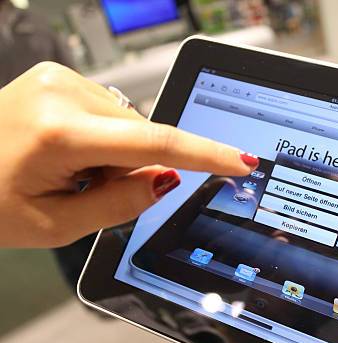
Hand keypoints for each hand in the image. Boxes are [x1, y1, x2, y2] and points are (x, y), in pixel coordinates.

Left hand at [0, 62, 258, 247]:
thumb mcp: (53, 226)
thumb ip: (119, 205)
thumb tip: (167, 179)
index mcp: (59, 133)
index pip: (156, 143)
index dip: (206, 155)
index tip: (240, 160)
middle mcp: (63, 92)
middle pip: (145, 136)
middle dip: (133, 169)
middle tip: (86, 190)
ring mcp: (61, 78)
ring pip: (131, 125)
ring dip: (117, 154)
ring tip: (70, 170)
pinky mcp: (60, 77)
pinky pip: (112, 112)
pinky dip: (104, 138)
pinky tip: (68, 151)